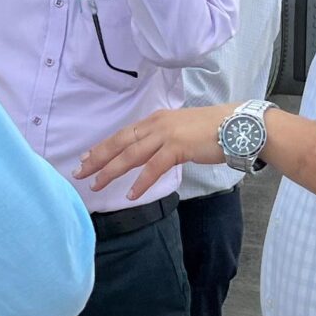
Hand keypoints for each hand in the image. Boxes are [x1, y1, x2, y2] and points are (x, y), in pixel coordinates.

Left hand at [75, 104, 236, 199]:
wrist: (236, 125)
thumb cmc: (212, 130)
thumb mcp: (180, 131)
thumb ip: (163, 141)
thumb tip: (151, 155)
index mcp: (155, 120)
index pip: (122, 134)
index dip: (103, 147)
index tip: (86, 157)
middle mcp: (156, 124)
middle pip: (120, 143)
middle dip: (98, 158)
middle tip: (79, 172)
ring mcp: (166, 134)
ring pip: (131, 154)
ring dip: (112, 171)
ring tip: (97, 185)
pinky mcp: (178, 146)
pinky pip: (154, 167)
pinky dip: (141, 182)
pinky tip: (131, 194)